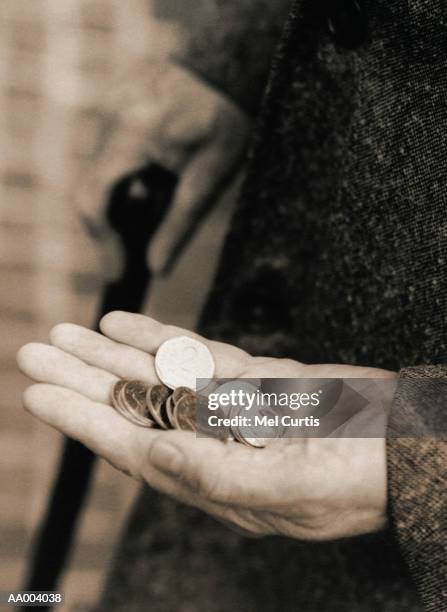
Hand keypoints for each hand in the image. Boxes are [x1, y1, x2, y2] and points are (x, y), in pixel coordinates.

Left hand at [17, 312, 395, 539]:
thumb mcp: (297, 487)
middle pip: (135, 407)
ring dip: (112, 354)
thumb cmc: (362, 476)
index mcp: (216, 479)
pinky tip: (126, 324)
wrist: (409, 444)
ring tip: (66, 331)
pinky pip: (195, 355)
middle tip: (34, 351)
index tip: (38, 395)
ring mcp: (230, 408)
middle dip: (83, 379)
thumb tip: (152, 456)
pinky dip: (160, 338)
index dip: (83, 419)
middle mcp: (213, 443)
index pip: (134, 446)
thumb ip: (221, 476)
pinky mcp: (251, 380)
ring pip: (159, 375)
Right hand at [78, 60, 249, 276]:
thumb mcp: (208, 180)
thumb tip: (156, 271)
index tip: (118, 272)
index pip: (94, 199)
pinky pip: (105, 153)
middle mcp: (110, 117)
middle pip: (90, 188)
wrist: (226, 69)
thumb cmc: (225, 123)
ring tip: (149, 213)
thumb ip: (178, 227)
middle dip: (109, 227)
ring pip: (96, 172)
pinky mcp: (111, 103)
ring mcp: (106, 106)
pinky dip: (119, 179)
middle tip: (128, 256)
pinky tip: (147, 185)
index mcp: (132, 134)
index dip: (102, 242)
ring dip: (116, 202)